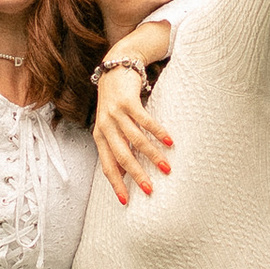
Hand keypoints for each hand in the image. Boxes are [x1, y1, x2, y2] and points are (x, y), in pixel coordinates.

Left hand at [94, 28, 174, 203]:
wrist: (116, 67)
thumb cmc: (116, 101)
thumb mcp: (111, 124)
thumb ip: (118, 144)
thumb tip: (127, 171)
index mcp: (100, 136)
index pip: (107, 165)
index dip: (116, 184)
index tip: (125, 201)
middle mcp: (105, 126)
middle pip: (121, 156)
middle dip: (136, 175)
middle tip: (149, 190)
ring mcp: (115, 113)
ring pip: (135, 140)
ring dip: (152, 156)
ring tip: (166, 168)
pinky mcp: (127, 101)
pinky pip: (144, 121)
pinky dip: (158, 132)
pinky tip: (169, 142)